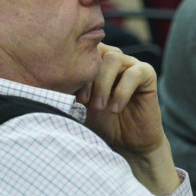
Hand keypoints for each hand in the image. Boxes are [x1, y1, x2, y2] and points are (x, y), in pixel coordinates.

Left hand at [75, 43, 178, 194]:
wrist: (127, 144)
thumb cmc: (101, 124)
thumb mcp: (79, 107)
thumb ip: (68, 91)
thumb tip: (48, 80)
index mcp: (95, 63)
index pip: (81, 50)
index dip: (73, 69)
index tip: (66, 95)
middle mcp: (112, 59)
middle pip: (96, 52)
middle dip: (87, 77)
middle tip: (83, 102)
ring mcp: (130, 64)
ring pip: (113, 58)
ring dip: (102, 83)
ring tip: (98, 107)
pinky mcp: (147, 74)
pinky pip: (134, 73)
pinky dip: (122, 91)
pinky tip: (115, 108)